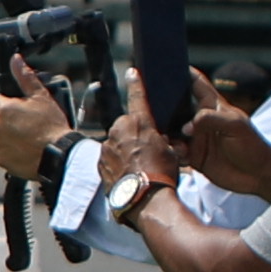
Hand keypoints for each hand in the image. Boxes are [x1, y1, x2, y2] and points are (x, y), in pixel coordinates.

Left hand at [0, 76, 63, 183]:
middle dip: (9, 119)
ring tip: (30, 137)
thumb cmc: (52, 125)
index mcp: (4, 108)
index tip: (20, 107)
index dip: (8, 102)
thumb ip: (25, 76)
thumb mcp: (42, 96)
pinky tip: (27, 149)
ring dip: (10, 135)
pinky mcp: (1, 159)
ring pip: (0, 135)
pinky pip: (3, 152)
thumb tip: (15, 59)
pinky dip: (12, 151)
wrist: (58, 155)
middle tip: (29, 123)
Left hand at [99, 85, 184, 205]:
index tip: (132, 72)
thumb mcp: (171, 150)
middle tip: (147, 152)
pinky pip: (109, 160)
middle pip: (125, 127)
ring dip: (124, 152)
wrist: (145, 199)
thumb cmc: (162, 173)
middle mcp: (117, 130)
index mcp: (138, 122)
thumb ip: (160, 139)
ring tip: (138, 169)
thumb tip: (158, 141)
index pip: (137, 97)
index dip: (136, 83)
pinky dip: (116, 165)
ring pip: (116, 144)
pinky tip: (128, 177)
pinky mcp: (99, 164)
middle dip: (133, 136)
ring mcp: (106, 147)